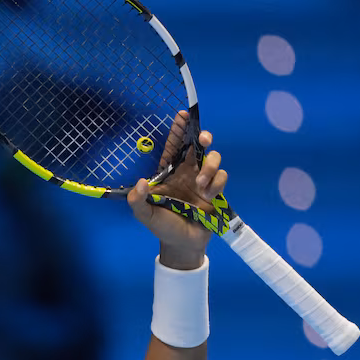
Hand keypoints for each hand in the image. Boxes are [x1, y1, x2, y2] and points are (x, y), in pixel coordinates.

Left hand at [126, 111, 226, 268]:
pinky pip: (222, 176)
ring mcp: (203, 179)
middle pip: (198, 145)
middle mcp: (186, 171)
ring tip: (200, 186)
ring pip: (213, 158)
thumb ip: (138, 201)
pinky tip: (207, 197)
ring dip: (210, 167)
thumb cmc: (163, 227)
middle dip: (203, 137)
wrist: (184, 244)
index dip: (178, 130)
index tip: (182, 115)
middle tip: (203, 140)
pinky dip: (217, 183)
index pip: (173, 146)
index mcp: (168, 172)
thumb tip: (140, 182)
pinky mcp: (216, 190)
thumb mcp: (145, 215)